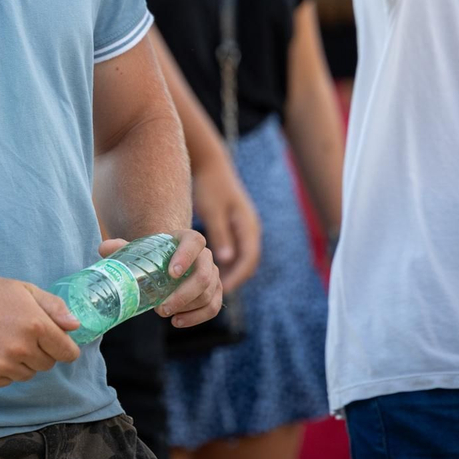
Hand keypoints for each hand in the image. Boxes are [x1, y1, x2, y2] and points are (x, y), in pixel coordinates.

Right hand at [0, 274, 81, 387]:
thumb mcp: (26, 290)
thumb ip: (55, 307)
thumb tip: (75, 326)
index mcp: (36, 325)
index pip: (68, 353)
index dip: (65, 347)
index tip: (57, 343)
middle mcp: (22, 348)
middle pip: (48, 364)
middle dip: (41, 351)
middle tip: (22, 335)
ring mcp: (4, 365)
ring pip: (29, 374)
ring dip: (23, 362)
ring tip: (5, 341)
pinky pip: (8, 381)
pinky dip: (4, 370)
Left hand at [98, 229, 221, 328]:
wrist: (166, 261)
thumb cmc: (152, 254)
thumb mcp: (137, 249)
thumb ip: (121, 247)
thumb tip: (103, 248)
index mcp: (188, 238)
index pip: (194, 242)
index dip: (186, 257)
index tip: (171, 273)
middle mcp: (205, 256)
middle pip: (204, 275)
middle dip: (183, 295)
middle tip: (160, 309)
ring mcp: (213, 274)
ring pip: (209, 294)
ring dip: (187, 308)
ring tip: (164, 315)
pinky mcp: (215, 292)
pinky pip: (213, 307)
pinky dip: (197, 318)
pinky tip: (178, 322)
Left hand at [192, 144, 262, 292]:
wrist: (212, 165)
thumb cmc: (210, 186)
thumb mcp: (213, 210)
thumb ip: (219, 233)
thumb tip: (225, 259)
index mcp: (248, 226)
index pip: (248, 260)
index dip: (236, 277)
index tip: (220, 290)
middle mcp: (250, 229)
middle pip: (246, 262)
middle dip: (233, 279)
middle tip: (213, 294)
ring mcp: (244, 228)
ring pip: (240, 258)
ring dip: (228, 272)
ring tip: (209, 286)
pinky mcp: (235, 227)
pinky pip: (234, 250)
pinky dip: (224, 262)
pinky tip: (208, 269)